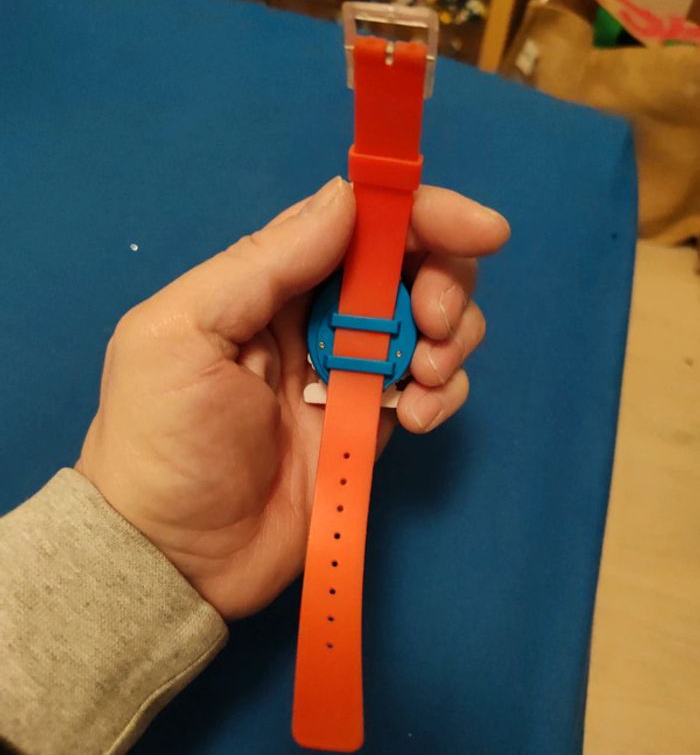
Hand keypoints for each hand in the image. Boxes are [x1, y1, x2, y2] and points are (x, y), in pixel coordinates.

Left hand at [76, 178, 508, 618]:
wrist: (177, 557)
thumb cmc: (165, 437)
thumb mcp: (187, 330)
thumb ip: (266, 261)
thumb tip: (346, 197)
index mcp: (268, 281)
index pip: (356, 223)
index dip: (420, 214)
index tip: (478, 227)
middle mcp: (316, 316)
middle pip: (408, 265)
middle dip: (444, 279)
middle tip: (438, 320)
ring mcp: (350, 372)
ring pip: (430, 323)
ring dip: (450, 338)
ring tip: (422, 378)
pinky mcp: (372, 423)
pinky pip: (431, 387)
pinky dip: (443, 392)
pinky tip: (415, 417)